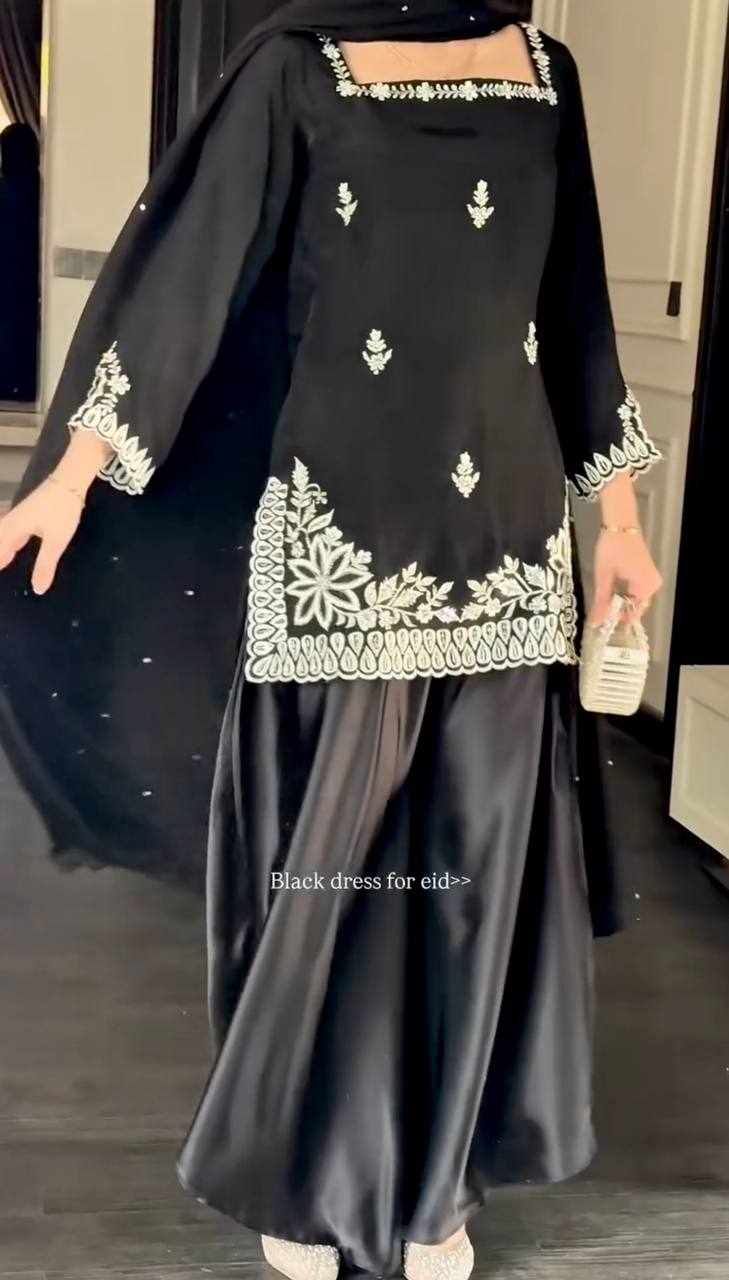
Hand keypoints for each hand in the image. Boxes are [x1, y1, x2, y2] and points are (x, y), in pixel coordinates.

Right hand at [0, 474, 85, 593]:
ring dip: (4, 546)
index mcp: (14, 529)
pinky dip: (12, 539)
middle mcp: (13, 521)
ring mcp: (21, 514)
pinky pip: (14, 528)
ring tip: (5, 558)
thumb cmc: (61, 510)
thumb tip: (37, 589)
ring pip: (6, 533)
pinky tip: (19, 541)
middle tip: (1, 565)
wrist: (69, 480)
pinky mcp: (31, 511)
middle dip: (0, 552)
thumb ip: (45, 565)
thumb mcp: (55, 541)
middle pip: (0, 538)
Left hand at [589, 528, 662, 626]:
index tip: (601, 626)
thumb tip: (596, 623)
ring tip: (601, 606)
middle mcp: (653, 585)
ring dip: (618, 603)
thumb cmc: (612, 547)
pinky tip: (609, 594)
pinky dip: (623, 594)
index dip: (616, 621)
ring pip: (634, 600)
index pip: (633, 614)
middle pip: (634, 608)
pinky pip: (635, 591)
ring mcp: (651, 579)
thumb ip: (601, 601)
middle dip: (617, 612)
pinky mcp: (646, 573)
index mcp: (646, 587)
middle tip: (598, 616)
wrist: (620, 523)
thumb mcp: (603, 576)